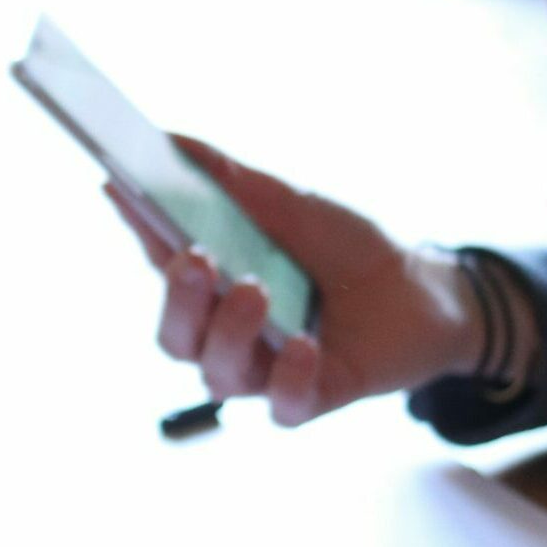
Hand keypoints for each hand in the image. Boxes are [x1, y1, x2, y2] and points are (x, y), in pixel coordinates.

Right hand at [106, 136, 481, 424]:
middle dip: (179, 300)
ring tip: (255, 289)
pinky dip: (289, 377)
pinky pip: (285, 405)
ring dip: (230, 332)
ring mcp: (265, 371)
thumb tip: (172, 142)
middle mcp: (225, 336)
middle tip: (196, 259)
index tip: (122, 186)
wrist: (424, 289)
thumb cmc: (344, 247)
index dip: (138, 229)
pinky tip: (304, 345)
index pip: (159, 261)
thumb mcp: (292, 205)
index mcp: (211, 286)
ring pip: (219, 373)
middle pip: (176, 336)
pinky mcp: (312, 399)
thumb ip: (233, 183)